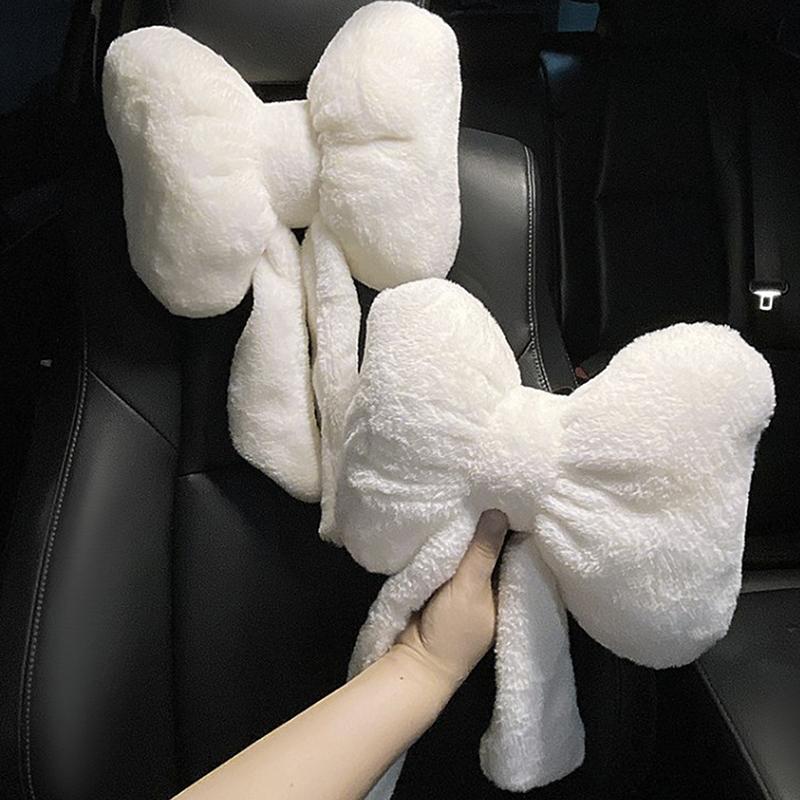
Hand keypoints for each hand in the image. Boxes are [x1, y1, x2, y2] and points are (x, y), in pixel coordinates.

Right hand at [393, 510, 509, 690]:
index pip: (517, 552)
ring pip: (472, 552)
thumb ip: (483, 552)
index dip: (513, 525)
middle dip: (489, 525)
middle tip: (487, 487)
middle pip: (493, 549)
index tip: (510, 494)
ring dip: (469, 532)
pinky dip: (451, 544)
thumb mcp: (469, 588)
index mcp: (509, 591)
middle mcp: (493, 588)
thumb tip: (501, 511)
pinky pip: (453, 558)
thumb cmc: (452, 632)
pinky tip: (449, 519)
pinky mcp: (446, 585)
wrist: (414, 661)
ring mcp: (468, 587)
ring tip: (470, 494)